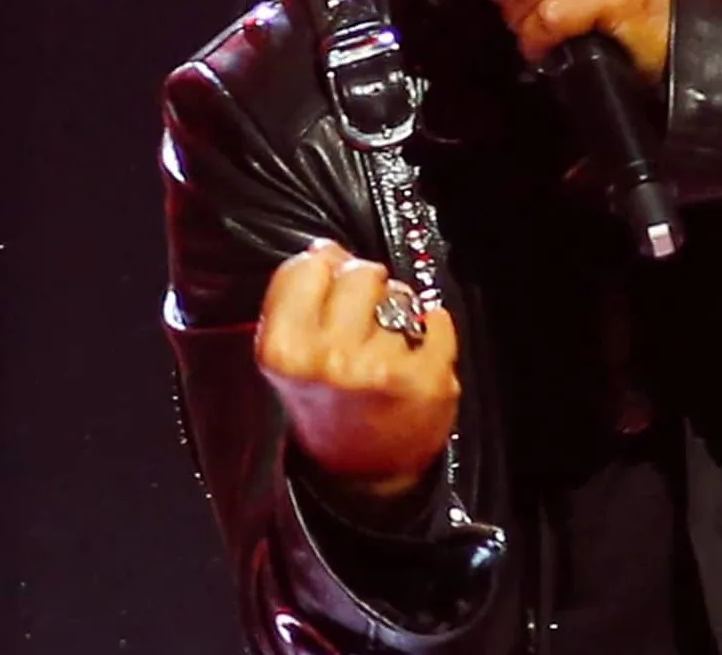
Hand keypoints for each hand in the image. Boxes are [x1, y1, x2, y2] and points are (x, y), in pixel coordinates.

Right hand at [255, 239, 459, 498]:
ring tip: (385, 350)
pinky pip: (438, 320)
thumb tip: (326, 249)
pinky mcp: (427, 379)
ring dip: (398, 315)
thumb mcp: (291, 354)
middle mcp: (329, 358)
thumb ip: (300, 298)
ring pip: (401, 295)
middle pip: (359, 272)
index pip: (307, 265)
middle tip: (361, 327)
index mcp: (284, 349)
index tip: (328, 295)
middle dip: (365, 290)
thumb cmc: (325, 401)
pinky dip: (432, 332)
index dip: (324, 272)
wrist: (360, 471)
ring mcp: (381, 368)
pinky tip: (415, 359)